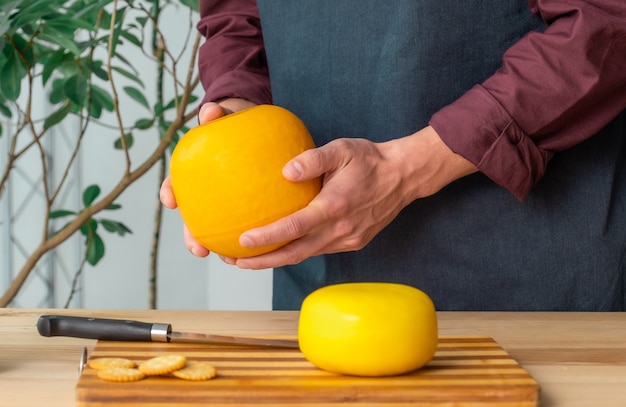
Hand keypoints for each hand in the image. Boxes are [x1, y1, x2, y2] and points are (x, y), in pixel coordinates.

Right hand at [160, 98, 255, 256]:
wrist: (254, 127)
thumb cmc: (236, 121)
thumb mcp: (227, 114)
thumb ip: (217, 114)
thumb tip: (210, 111)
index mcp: (195, 170)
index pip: (177, 182)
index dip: (170, 192)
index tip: (169, 202)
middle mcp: (206, 189)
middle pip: (194, 216)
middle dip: (193, 236)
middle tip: (199, 249)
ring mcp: (225, 200)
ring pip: (219, 227)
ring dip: (221, 245)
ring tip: (229, 260)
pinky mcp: (246, 205)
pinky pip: (248, 221)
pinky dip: (251, 235)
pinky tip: (261, 248)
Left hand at [228, 126, 476, 268]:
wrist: (404, 176)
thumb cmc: (370, 160)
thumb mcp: (342, 149)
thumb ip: (313, 159)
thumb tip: (285, 171)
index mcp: (335, 206)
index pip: (294, 228)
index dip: (267, 238)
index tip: (242, 241)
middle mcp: (340, 229)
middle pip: (294, 253)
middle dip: (262, 261)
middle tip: (233, 260)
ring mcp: (348, 240)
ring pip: (306, 255)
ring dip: (276, 259)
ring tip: (248, 258)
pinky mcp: (353, 242)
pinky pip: (318, 250)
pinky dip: (296, 252)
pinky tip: (280, 247)